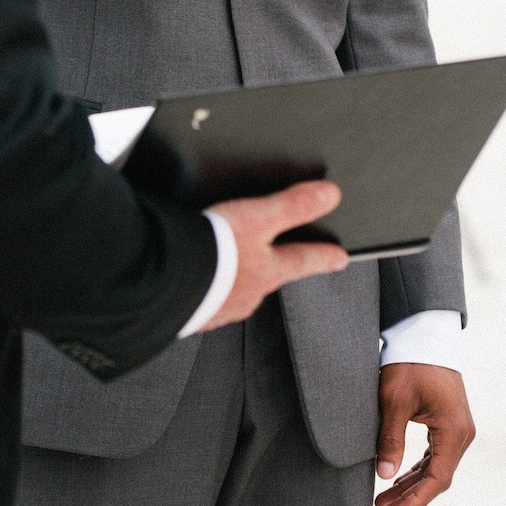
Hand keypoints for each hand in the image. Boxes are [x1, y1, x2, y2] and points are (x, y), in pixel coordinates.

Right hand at [200, 180, 347, 329]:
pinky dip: (208, 288)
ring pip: (240, 289)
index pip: (304, 260)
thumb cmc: (211, 255)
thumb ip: (292, 206)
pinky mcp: (194, 311)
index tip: (340, 258)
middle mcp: (250, 293)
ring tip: (231, 267)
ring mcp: (222, 306)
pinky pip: (209, 297)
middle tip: (283, 263)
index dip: (323, 256)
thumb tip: (330, 195)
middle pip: (271, 277)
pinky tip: (197, 280)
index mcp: (269, 271)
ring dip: (238, 279)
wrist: (166, 284)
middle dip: (276, 269)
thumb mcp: (258, 219)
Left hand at [373, 363, 474, 505]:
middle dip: (409, 498)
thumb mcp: (394, 400)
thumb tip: (384, 476)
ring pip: (435, 468)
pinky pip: (434, 455)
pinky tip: (398, 480)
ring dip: (411, 485)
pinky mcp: (448, 423)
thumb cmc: (409, 364)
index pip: (437, 478)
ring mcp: (457, 429)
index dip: (415, 500)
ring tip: (383, 502)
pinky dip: (416, 469)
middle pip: (436, 477)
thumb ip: (390, 439)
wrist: (424, 335)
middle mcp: (462, 434)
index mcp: (453, 430)